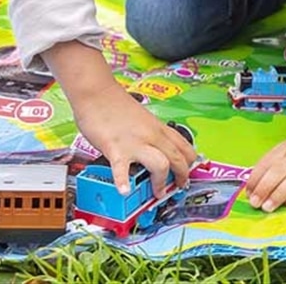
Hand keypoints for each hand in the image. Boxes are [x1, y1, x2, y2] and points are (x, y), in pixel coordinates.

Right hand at [73, 82, 196, 196]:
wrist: (96, 91)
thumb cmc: (114, 103)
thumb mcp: (142, 118)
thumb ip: (150, 133)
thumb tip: (154, 148)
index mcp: (158, 127)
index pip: (184, 147)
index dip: (189, 162)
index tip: (186, 172)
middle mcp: (150, 135)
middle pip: (177, 158)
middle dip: (181, 176)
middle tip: (177, 187)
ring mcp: (134, 143)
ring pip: (160, 164)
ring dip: (161, 182)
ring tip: (156, 193)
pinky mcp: (115, 148)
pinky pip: (122, 169)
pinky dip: (123, 182)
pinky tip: (124, 190)